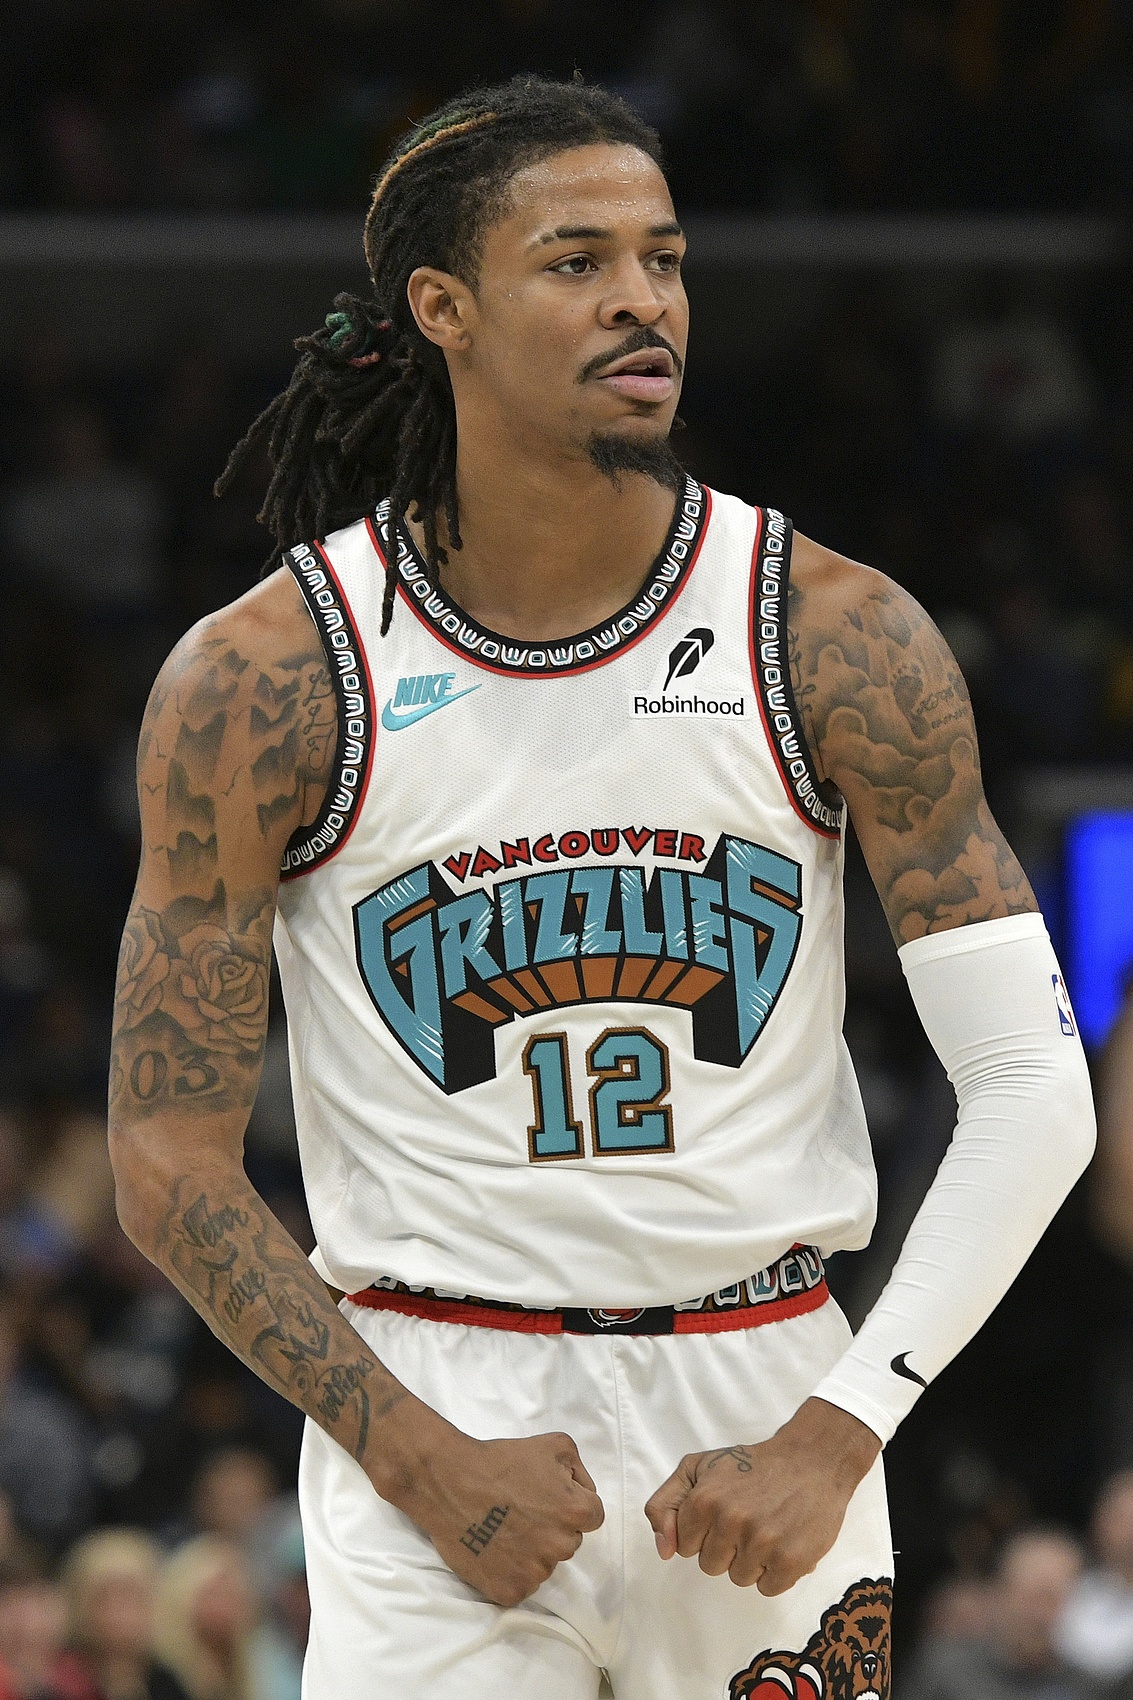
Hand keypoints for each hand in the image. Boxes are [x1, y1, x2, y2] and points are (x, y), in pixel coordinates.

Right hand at [377, 1403, 604, 1606]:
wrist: (449, 1482)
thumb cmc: (501, 1460)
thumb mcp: (555, 1444)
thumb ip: (581, 1471)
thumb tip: (583, 1492)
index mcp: (577, 1512)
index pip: (592, 1517)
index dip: (571, 1504)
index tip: (548, 1499)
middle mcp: (561, 1547)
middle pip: (568, 1541)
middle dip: (552, 1528)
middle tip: (521, 1511)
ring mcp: (535, 1573)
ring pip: (544, 1564)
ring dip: (531, 1551)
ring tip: (503, 1528)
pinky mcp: (510, 1592)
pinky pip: (521, 1585)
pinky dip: (510, 1572)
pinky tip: (494, 1550)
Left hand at [644, 1398, 880, 1594]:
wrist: (811, 1459)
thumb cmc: (750, 1465)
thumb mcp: (697, 1467)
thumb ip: (664, 1505)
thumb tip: (664, 1551)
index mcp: (703, 1500)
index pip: (684, 1547)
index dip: (702, 1533)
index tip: (721, 1513)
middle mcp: (730, 1521)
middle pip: (711, 1566)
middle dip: (725, 1548)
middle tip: (747, 1519)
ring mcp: (762, 1543)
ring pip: (739, 1578)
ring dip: (752, 1560)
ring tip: (767, 1527)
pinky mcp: (791, 1560)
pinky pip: (768, 1589)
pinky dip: (776, 1572)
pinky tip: (783, 1542)